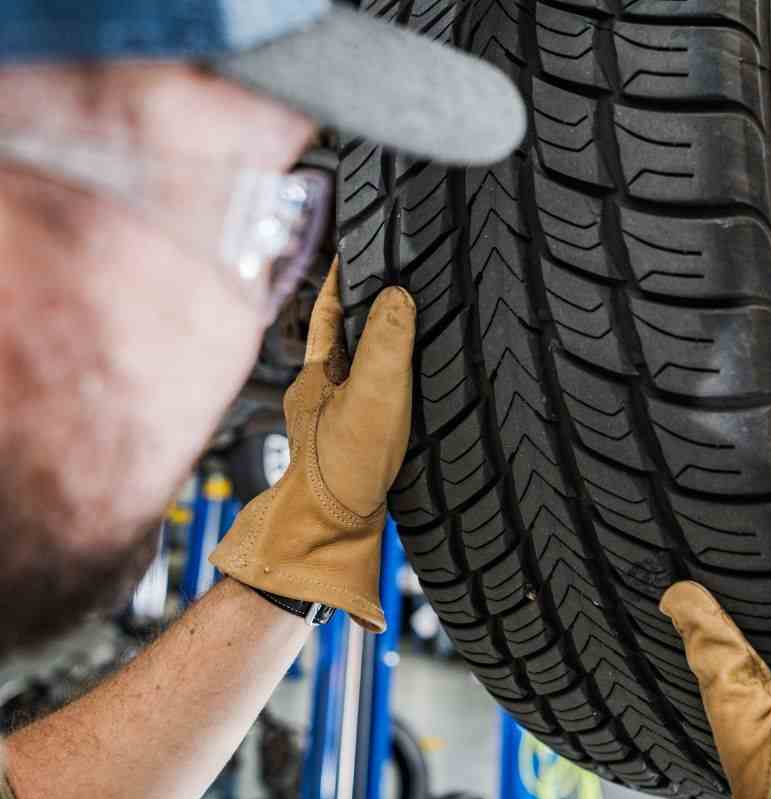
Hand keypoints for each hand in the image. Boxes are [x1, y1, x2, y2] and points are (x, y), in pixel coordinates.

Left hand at [210, 259, 414, 630]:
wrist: (332, 534)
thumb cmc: (342, 469)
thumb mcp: (371, 394)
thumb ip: (386, 341)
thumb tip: (398, 293)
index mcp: (315, 372)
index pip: (327, 308)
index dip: (342, 276)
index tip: (357, 245)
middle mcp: (320, 391)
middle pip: (343, 334)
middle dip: (363, 305)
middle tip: (390, 276)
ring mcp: (335, 419)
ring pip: (358, 365)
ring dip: (378, 343)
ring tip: (408, 322)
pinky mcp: (355, 444)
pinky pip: (374, 396)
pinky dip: (390, 381)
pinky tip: (409, 388)